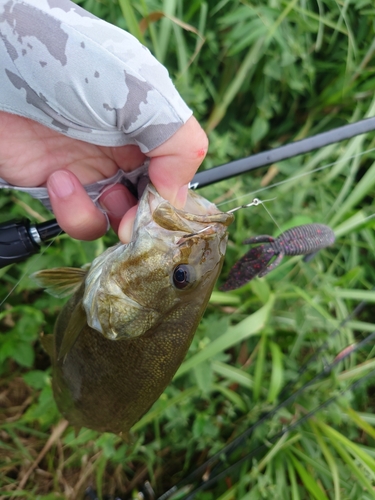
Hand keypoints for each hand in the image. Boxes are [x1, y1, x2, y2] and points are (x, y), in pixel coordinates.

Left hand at [0, 112, 207, 242]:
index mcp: (151, 128)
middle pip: (150, 205)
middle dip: (145, 220)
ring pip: (117, 220)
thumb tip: (176, 197)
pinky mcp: (59, 188)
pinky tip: (59, 180)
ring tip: (94, 188)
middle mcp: (125, 152)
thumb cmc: (69, 66)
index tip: (164, 215)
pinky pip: (80, 219)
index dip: (173, 201)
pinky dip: (75, 211)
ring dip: (110, 216)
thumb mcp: (141, 94)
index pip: (176, 177)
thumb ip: (180, 144)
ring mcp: (92, 171)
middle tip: (134, 222)